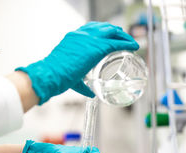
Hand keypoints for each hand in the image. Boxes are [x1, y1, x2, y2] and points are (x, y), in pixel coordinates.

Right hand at [16, 22, 138, 104]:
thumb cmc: (57, 76)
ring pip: (112, 31)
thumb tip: (90, 93)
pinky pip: (116, 42)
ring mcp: (90, 39)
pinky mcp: (97, 47)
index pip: (91, 28)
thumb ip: (82, 84)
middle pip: (103, 27)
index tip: (109, 35)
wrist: (51, 73)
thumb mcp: (71, 74)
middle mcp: (82, 34)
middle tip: (124, 37)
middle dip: (115, 31)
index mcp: (74, 37)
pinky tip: (134, 46)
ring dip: (123, 36)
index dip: (102, 30)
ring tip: (131, 41)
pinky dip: (127, 43)